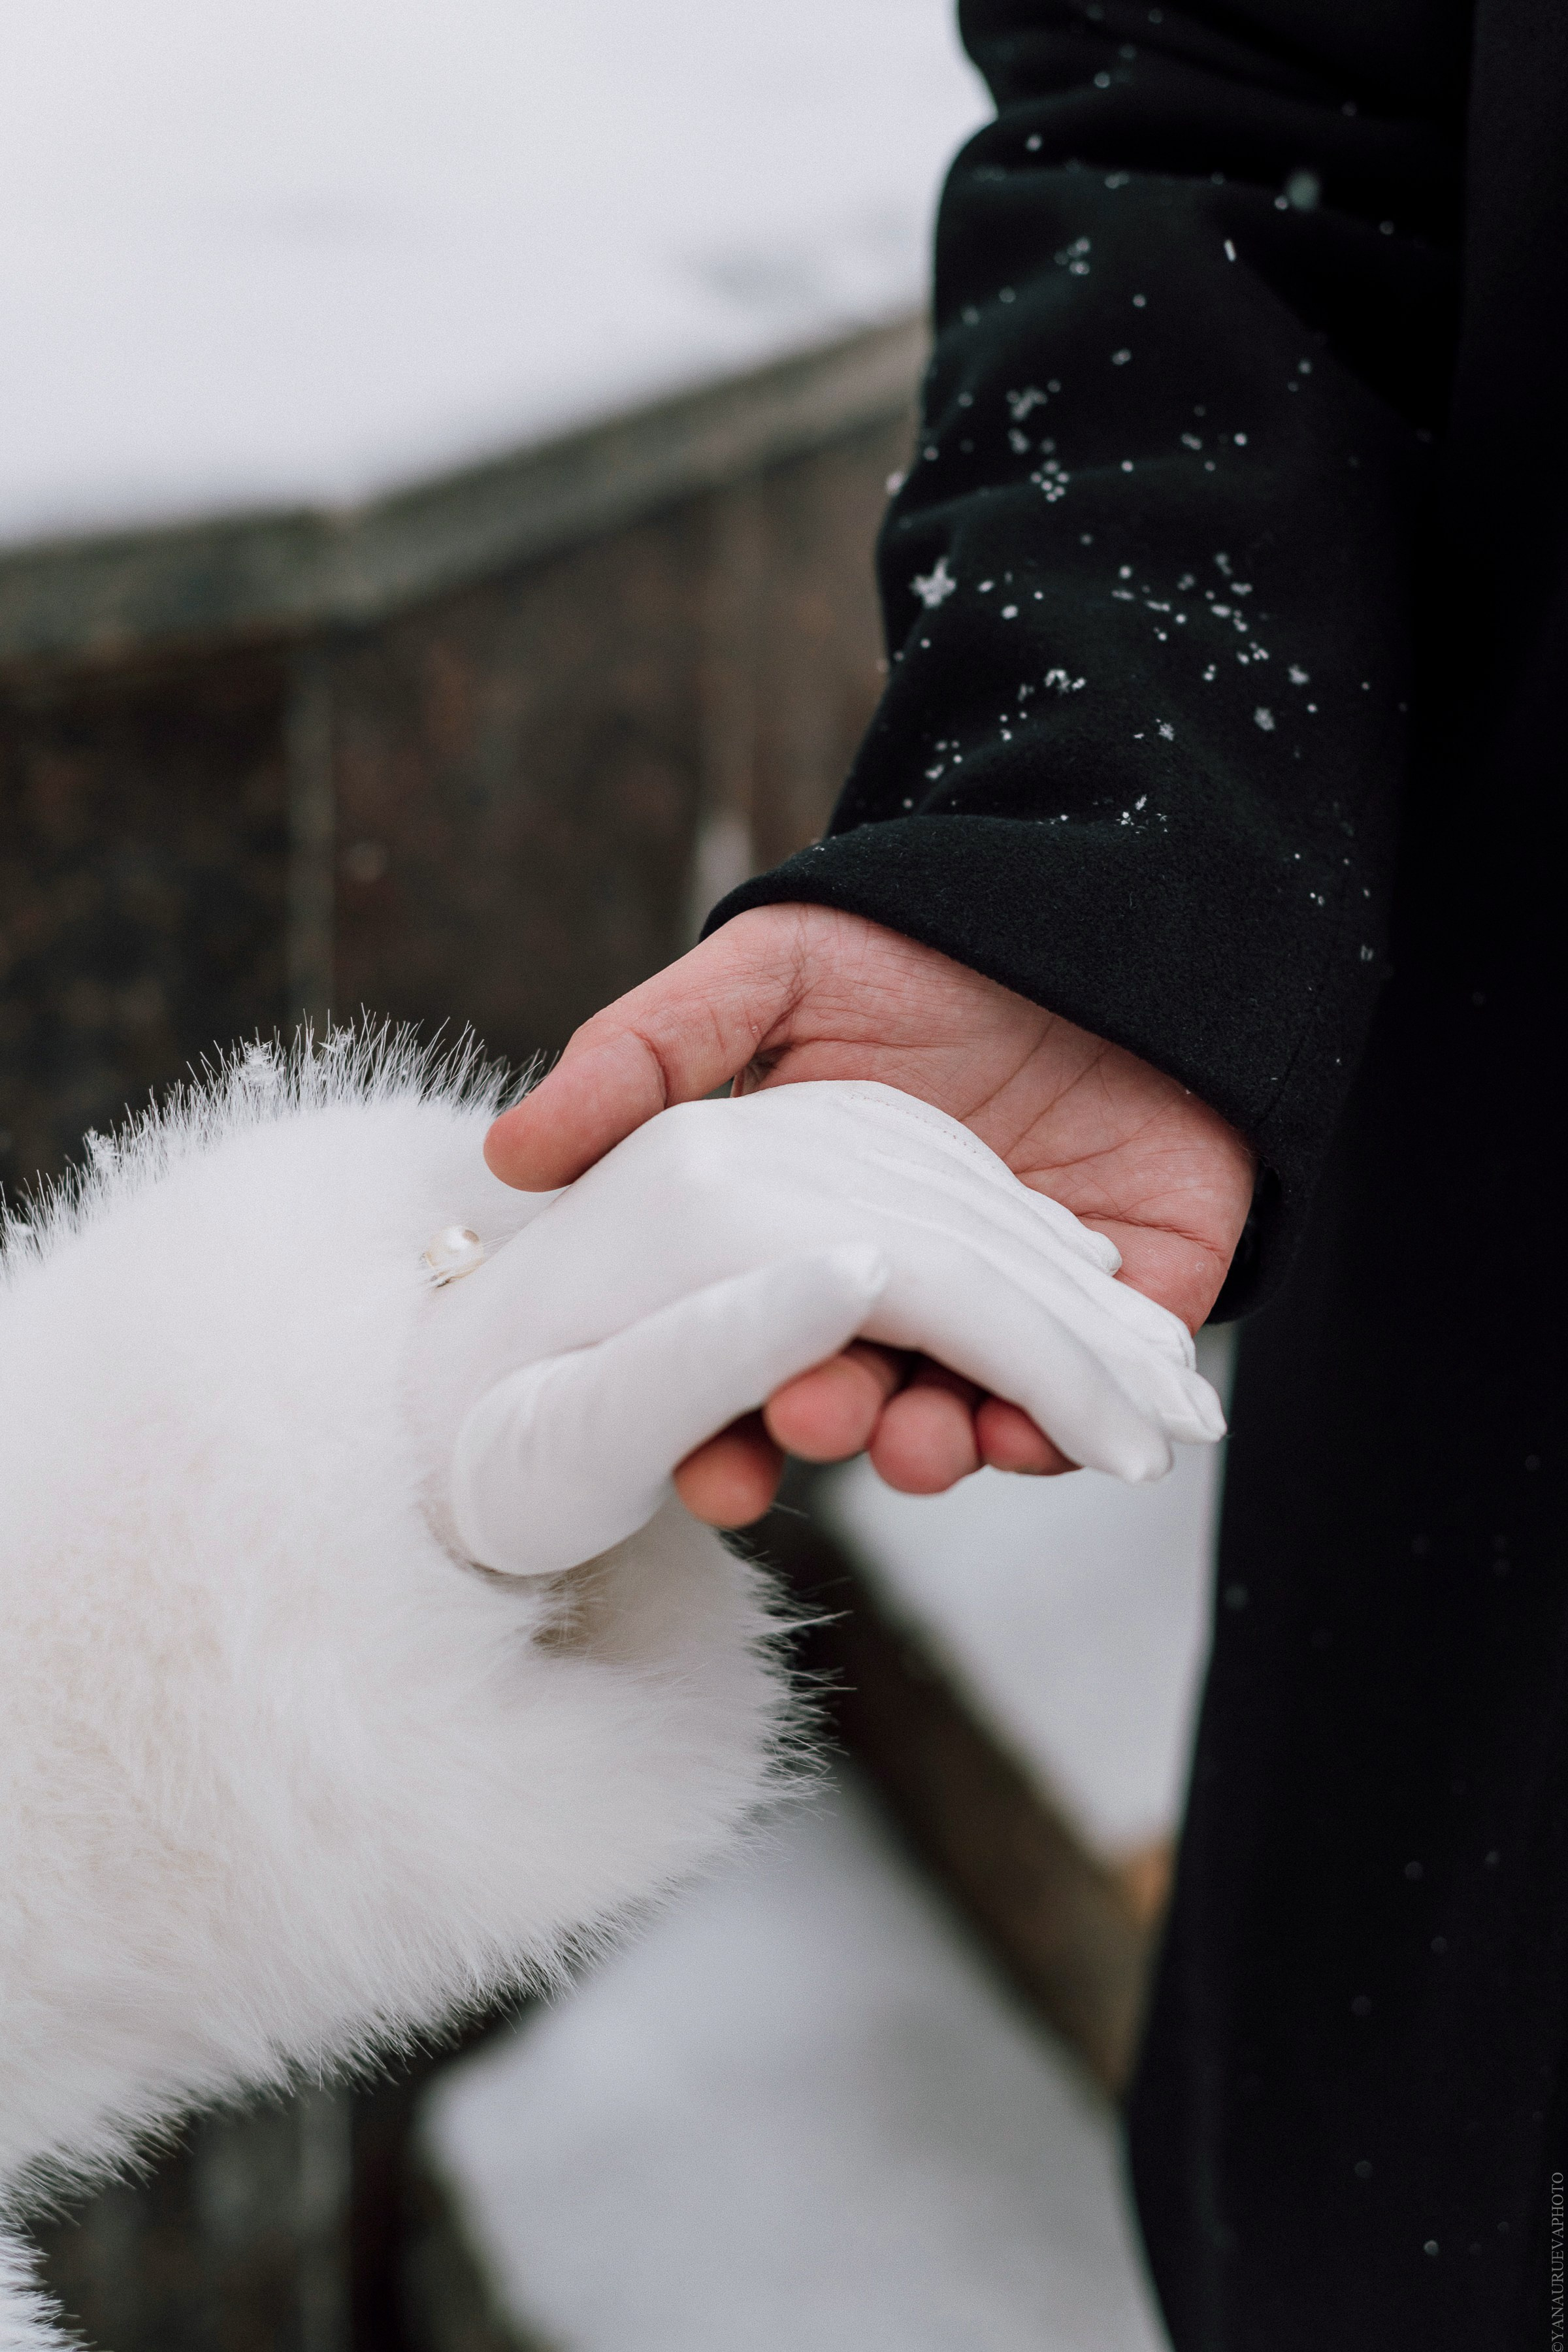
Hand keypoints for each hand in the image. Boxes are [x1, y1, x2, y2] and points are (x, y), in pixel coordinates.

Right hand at [484, 905, 1255, 1524]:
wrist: (1119, 908)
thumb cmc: (930, 940)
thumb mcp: (776, 972)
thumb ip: (650, 1051)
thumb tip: (513, 1154)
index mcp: (809, 1230)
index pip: (743, 1342)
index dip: (711, 1412)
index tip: (694, 1459)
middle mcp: (904, 1287)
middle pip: (842, 1391)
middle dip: (814, 1424)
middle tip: (800, 1419)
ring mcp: (1018, 1307)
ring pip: (956, 1416)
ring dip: (923, 1448)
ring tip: (911, 1441)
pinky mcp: (1129, 1311)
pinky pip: (1085, 1400)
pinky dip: (1053, 1429)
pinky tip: (1029, 1431)